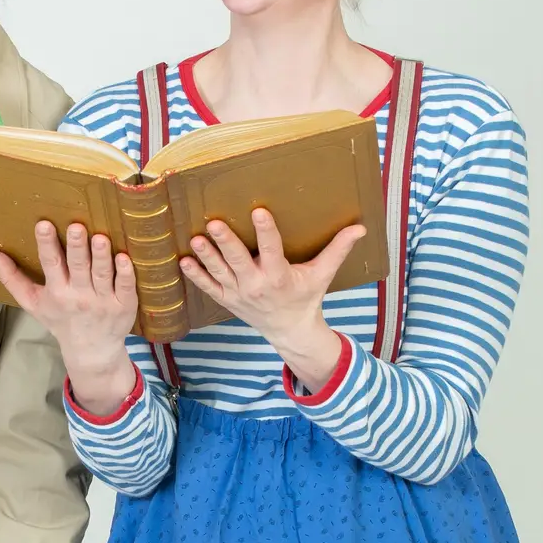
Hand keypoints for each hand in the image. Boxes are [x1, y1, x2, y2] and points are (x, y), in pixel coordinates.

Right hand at [0, 221, 136, 371]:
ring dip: (101, 256)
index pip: (50, 264)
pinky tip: (125, 256)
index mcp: (56, 292)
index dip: (47, 244)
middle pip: (78, 267)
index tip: (44, 223)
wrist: (91, 350)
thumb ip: (10, 276)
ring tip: (100, 237)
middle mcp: (79, 296)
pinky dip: (126, 273)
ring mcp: (104, 301)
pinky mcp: (124, 305)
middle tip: (76, 226)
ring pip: (102, 275)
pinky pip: (126, 287)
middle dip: (77, 247)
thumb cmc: (59, 319)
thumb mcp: (31, 301)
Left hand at [180, 208, 366, 344]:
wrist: (290, 331)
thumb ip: (337, 249)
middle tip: (214, 223)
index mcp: (280, 276)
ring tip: (195, 238)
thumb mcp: (322, 274)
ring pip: (219, 273)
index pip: (273, 250)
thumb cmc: (306, 297)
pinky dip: (195, 276)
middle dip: (226, 243)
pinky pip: (208, 288)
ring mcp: (239, 294)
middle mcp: (257, 285)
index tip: (259, 211)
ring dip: (206, 257)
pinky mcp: (226, 300)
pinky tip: (182, 261)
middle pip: (239, 261)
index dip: (266, 231)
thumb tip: (360, 227)